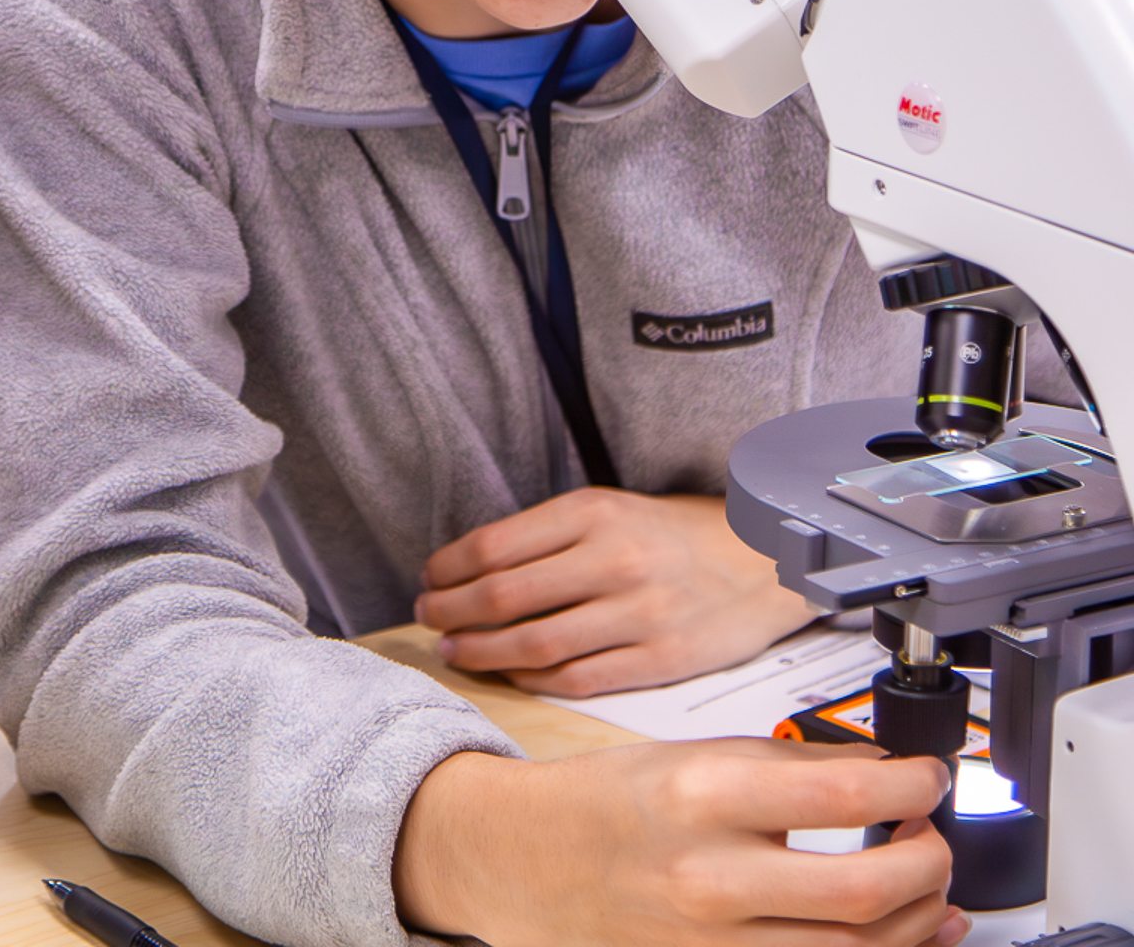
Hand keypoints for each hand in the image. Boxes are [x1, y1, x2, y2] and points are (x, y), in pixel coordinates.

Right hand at [396, 738, 966, 946]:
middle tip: (934, 833)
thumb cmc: (605, 802)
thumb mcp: (686, 755)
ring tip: (929, 883)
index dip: (908, 785)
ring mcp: (714, 944)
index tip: (927, 776)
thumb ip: (780, 764)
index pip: (840, 794)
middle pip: (867, 890)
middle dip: (929, 860)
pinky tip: (903, 933)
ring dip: (919, 917)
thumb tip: (876, 769)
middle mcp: (711, 878)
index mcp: (699, 797)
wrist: (529, 861)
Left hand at [417, 489, 809, 694]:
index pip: (494, 545)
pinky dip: (533, 678)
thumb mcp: (607, 510)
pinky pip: (578, 677)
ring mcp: (638, 614)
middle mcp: (613, 560)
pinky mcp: (661, 660)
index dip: (449, 567)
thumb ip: (547, 536)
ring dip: (482, 651)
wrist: (761, 561)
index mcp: (592, 513)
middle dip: (452, 611)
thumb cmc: (669, 535)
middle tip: (428, 617)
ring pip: (535, 642)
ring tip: (456, 649)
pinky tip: (510, 672)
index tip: (429, 578)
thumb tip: (472, 567)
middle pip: (504, 595)